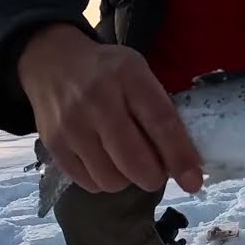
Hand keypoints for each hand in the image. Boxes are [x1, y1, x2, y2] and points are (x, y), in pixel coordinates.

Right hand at [17, 24, 204, 194]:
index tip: (193, 181)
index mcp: (129, 77)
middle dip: (154, 176)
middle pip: (135, 161)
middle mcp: (98, 101)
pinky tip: (104, 162)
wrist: (51, 61)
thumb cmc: (107, 71)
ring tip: (126, 162)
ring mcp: (72, 125)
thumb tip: (185, 161)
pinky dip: (104, 181)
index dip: (180, 157)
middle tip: (156, 170)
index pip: (161, 123)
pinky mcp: (53, 144)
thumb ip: (160, 110)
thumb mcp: (139, 74)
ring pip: (112, 179)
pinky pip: (89, 183)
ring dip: (127, 180)